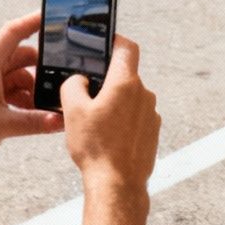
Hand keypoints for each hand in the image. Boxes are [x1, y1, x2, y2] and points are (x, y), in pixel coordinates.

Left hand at [0, 12, 62, 160]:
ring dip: (34, 90)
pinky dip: (26, 99)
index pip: (14, 31)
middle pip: (25, 55)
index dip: (35, 20)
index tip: (54, 16)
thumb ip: (35, 122)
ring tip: (44, 109)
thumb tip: (61, 120)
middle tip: (59, 85)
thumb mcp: (1, 126)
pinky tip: (32, 115)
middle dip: (43, 70)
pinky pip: (15, 88)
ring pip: (22, 74)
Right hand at [62, 35, 160, 192]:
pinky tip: (107, 136)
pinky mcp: (152, 132)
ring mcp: (151, 114)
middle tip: (87, 93)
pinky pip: (135, 117)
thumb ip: (73, 85)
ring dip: (114, 103)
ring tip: (94, 122)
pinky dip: (122, 120)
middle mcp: (144, 95)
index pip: (127, 47)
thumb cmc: (95, 147)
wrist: (117, 184)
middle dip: (106, 81)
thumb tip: (79, 80)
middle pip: (125, 76)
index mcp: (126, 83)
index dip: (115, 40)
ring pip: (129, 98)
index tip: (105, 41)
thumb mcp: (72, 111)